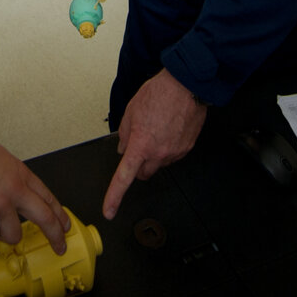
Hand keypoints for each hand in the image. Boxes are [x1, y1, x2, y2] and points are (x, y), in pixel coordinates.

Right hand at [0, 136, 67, 253]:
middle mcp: (16, 191)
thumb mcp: (5, 161)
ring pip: (14, 235)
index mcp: (22, 176)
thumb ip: (14, 181)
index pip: (48, 198)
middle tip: (59, 247)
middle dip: (55, 236)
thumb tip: (18, 198)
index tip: (64, 226)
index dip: (59, 215)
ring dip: (2, 232)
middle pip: (45, 219)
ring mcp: (0, 205)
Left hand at [102, 69, 207, 218]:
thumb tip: (123, 148)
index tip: (109, 210)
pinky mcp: (187, 149)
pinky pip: (172, 156)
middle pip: (143, 174)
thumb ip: (124, 133)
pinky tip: (168, 130)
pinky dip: (167, 148)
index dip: (114, 197)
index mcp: (140, 145)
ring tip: (157, 130)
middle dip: (138, 165)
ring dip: (154, 155)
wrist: (186, 85)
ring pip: (158, 165)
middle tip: (139, 146)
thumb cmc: (160, 93)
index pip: (123, 178)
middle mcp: (158, 153)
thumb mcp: (131, 110)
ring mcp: (175, 153)